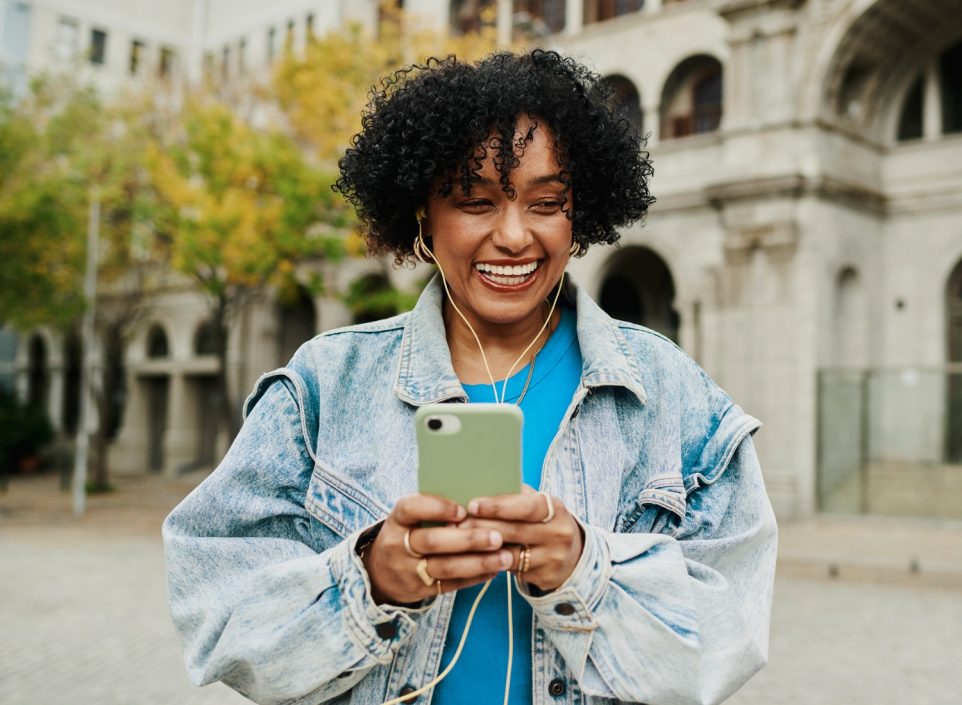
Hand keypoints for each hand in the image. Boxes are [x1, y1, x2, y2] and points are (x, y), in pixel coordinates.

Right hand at [363, 494, 513, 604]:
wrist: (379, 572)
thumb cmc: (407, 534)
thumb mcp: (409, 518)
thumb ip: (434, 509)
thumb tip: (477, 499)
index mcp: (398, 520)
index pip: (411, 508)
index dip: (437, 508)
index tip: (463, 510)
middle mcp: (399, 545)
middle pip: (433, 541)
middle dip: (468, 539)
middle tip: (498, 536)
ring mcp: (408, 570)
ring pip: (446, 567)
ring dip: (478, 562)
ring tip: (505, 557)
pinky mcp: (420, 590)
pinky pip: (451, 585)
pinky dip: (475, 577)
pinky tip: (495, 570)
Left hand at [461, 487, 583, 592]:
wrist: (572, 556)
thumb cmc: (544, 523)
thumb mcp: (538, 506)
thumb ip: (516, 497)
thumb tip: (480, 486)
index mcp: (555, 509)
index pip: (526, 506)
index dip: (498, 506)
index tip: (472, 505)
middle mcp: (557, 534)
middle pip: (514, 531)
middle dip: (482, 526)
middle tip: (456, 524)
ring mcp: (552, 558)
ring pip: (510, 554)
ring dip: (481, 547)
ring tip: (458, 541)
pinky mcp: (544, 577)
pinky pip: (510, 571)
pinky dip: (489, 562)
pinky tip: (472, 558)